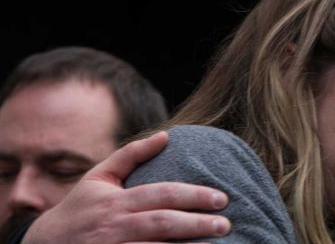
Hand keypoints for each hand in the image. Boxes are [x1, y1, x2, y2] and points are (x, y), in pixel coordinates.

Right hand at [22, 132, 230, 243]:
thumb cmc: (79, 208)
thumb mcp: (99, 177)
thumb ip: (132, 155)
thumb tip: (166, 135)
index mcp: (116, 202)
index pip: (161, 195)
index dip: (193, 196)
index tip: (221, 198)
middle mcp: (114, 228)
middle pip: (162, 223)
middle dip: (197, 224)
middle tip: (225, 224)